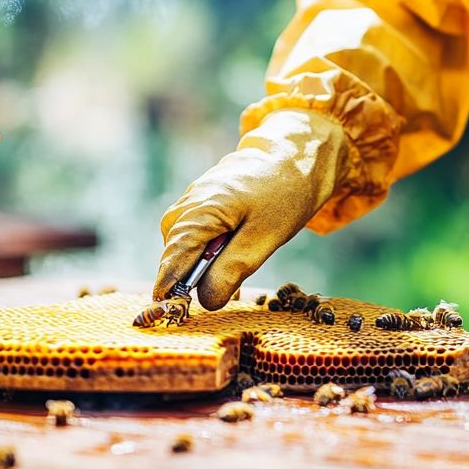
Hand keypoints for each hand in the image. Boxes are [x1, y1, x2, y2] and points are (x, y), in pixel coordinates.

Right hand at [154, 110, 347, 308]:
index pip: (171, 264)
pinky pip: (197, 235)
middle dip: (194, 280)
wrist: (296, 153)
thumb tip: (204, 302)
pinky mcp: (201, 201)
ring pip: (186, 247)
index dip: (171, 293)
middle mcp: (186, 206)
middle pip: (175, 258)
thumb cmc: (284, 194)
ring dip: (206, 264)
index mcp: (199, 213)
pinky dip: (212, 249)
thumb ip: (232, 270)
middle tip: (226, 289)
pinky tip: (237, 245)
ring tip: (239, 259)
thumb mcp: (264, 238)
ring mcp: (191, 201)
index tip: (173, 315)